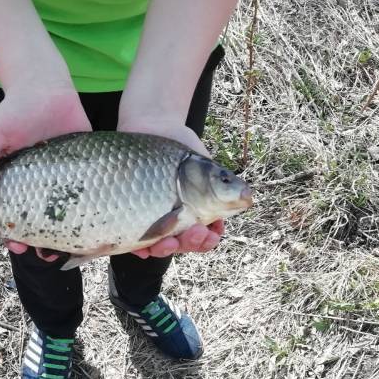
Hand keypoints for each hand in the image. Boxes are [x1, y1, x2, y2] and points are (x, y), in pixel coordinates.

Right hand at [0, 81, 90, 261]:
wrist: (44, 85)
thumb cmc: (13, 110)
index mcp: (18, 183)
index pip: (14, 216)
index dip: (13, 234)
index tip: (16, 245)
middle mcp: (42, 185)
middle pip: (42, 221)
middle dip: (41, 241)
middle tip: (45, 253)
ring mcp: (66, 177)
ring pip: (67, 212)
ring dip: (67, 232)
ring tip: (70, 246)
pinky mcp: (87, 166)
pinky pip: (90, 191)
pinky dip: (92, 207)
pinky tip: (94, 222)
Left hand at [117, 114, 223, 258]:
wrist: (151, 129)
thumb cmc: (180, 150)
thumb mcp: (204, 166)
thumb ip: (223, 185)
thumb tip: (247, 197)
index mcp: (197, 214)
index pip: (205, 237)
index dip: (209, 240)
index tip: (212, 233)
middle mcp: (176, 221)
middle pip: (185, 244)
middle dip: (191, 243)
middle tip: (194, 232)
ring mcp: (153, 220)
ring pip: (161, 246)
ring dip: (167, 249)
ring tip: (170, 241)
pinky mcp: (131, 217)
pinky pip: (133, 240)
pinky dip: (140, 247)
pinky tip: (144, 247)